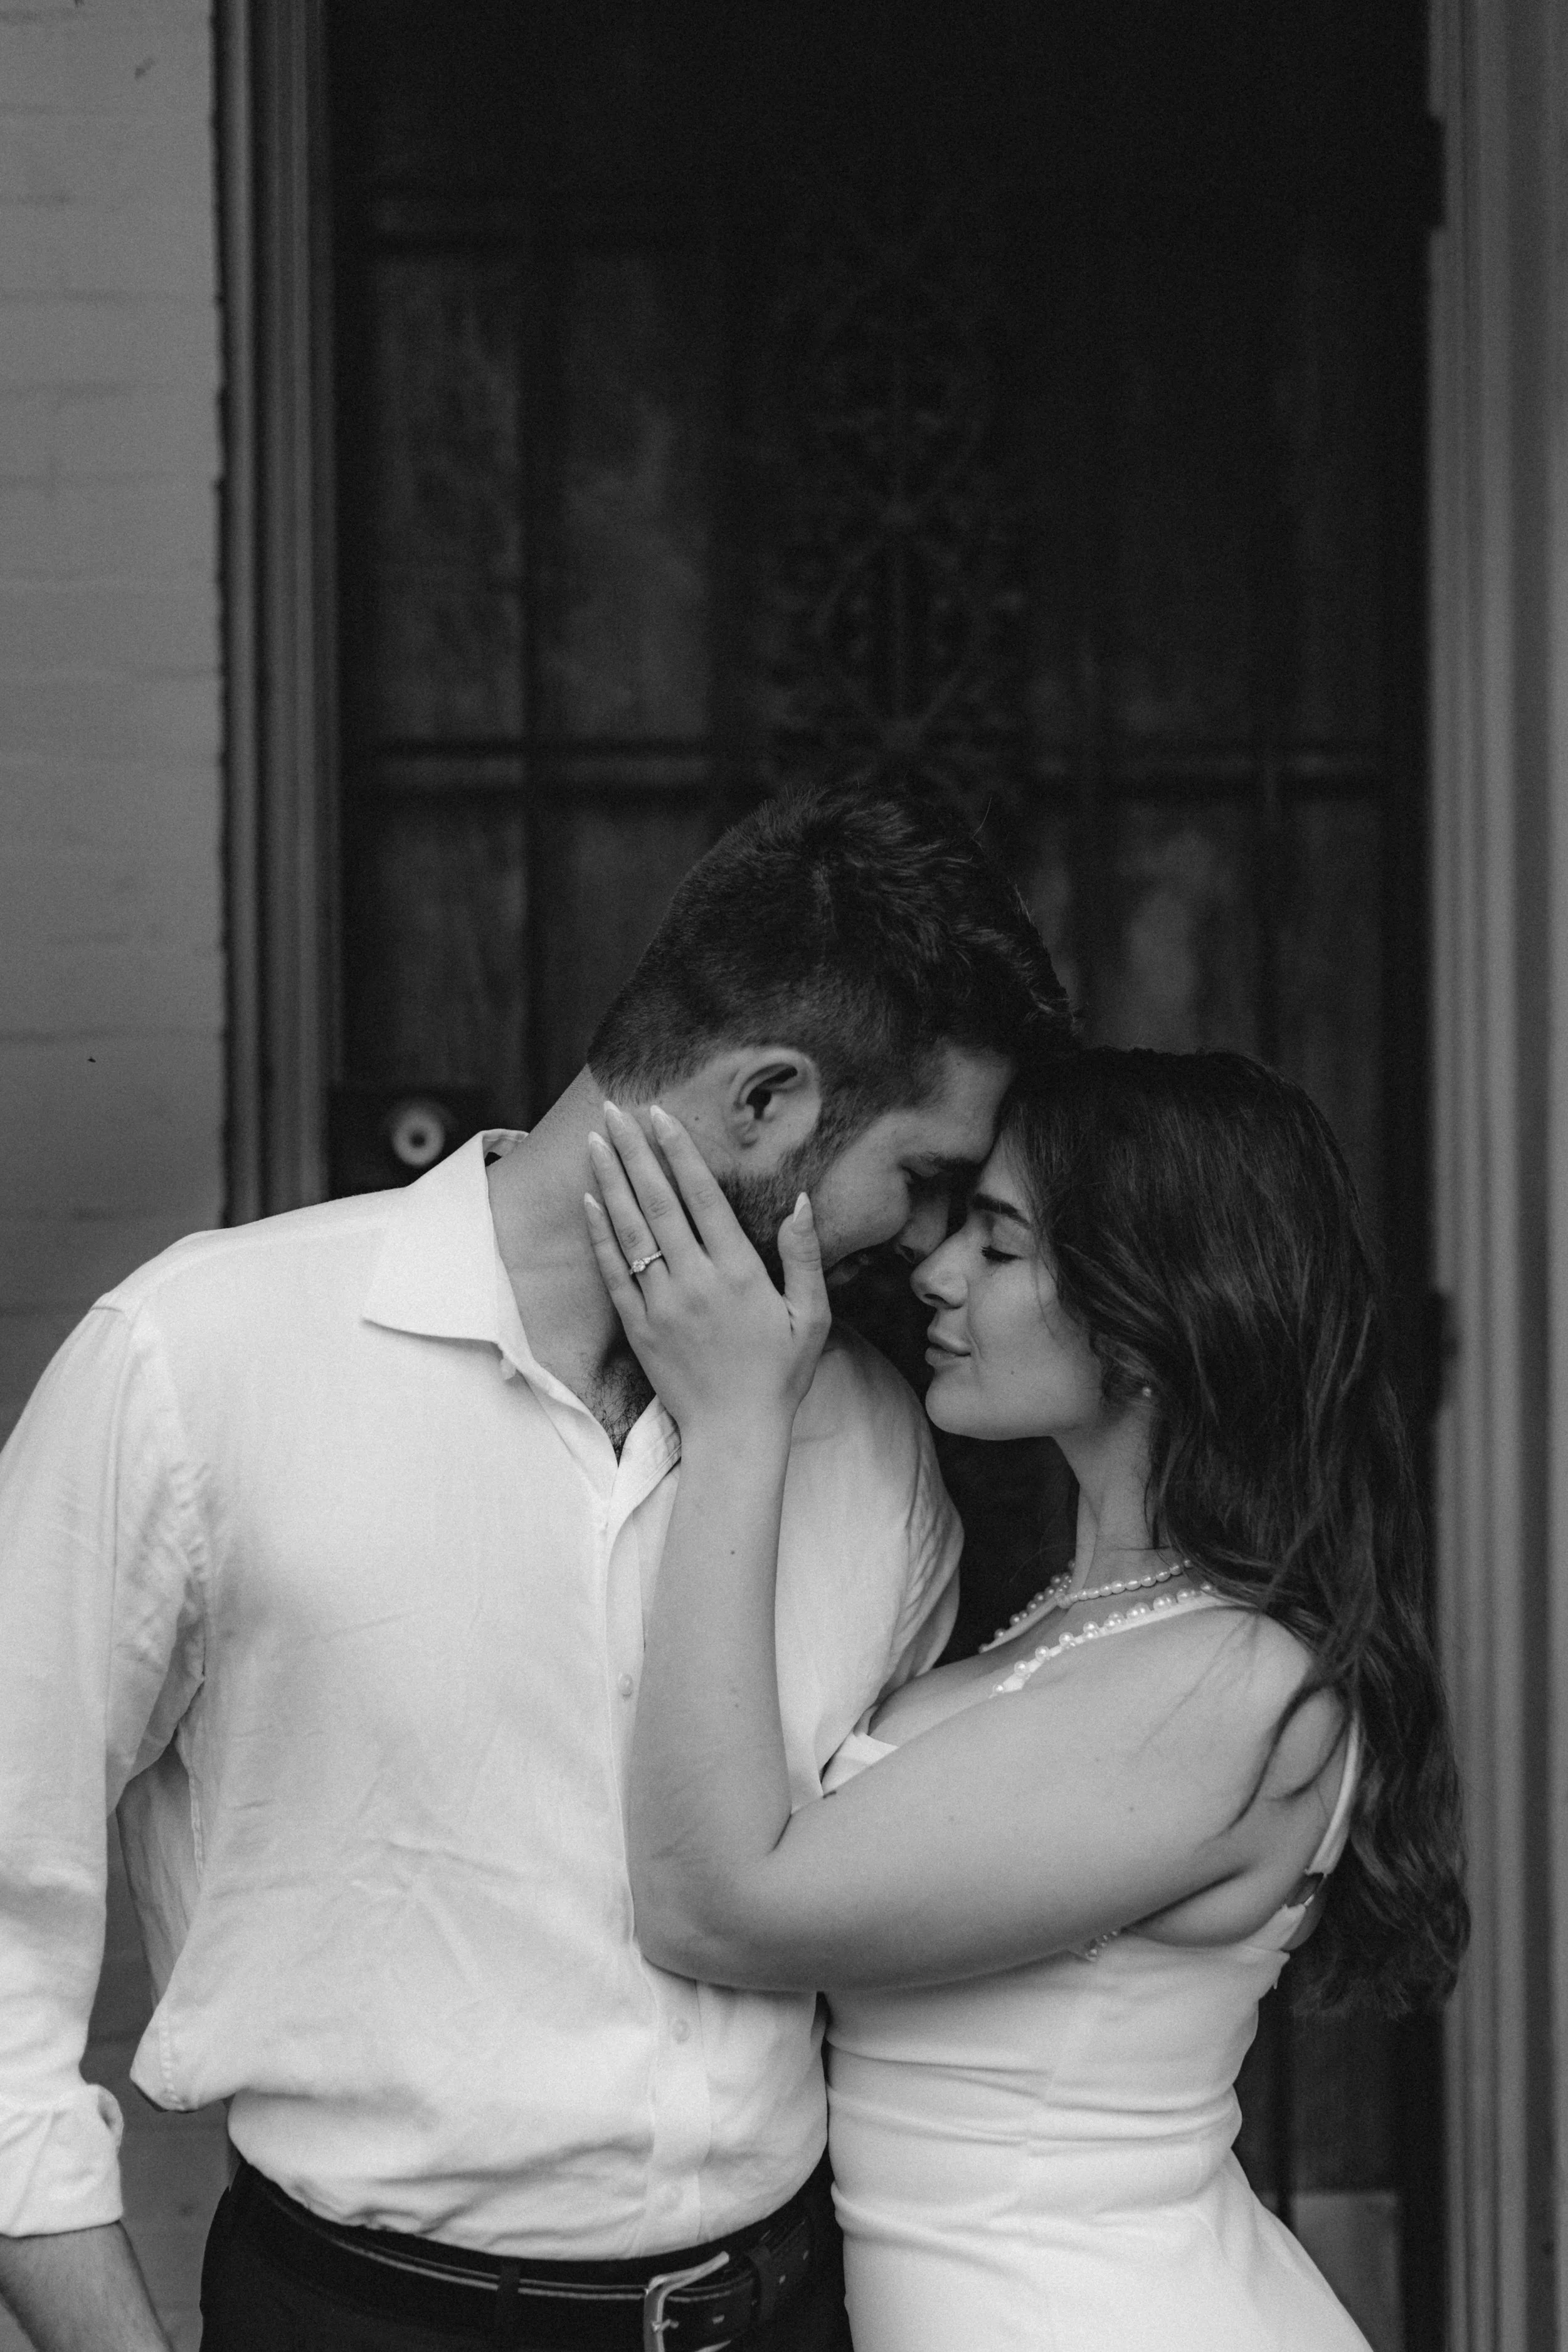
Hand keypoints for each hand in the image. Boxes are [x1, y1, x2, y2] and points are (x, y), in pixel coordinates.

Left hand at [584, 1103, 830, 1434]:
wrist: (735, 1433)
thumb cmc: (780, 1373)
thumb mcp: (812, 1316)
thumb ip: (804, 1256)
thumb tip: (800, 1200)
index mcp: (740, 1273)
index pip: (702, 1197)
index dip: (679, 1152)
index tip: (660, 1115)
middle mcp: (695, 1281)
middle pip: (657, 1202)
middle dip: (634, 1151)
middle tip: (615, 1110)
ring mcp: (662, 1304)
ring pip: (630, 1230)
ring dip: (610, 1180)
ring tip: (595, 1140)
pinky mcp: (638, 1327)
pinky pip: (613, 1271)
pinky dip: (599, 1234)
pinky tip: (589, 1200)